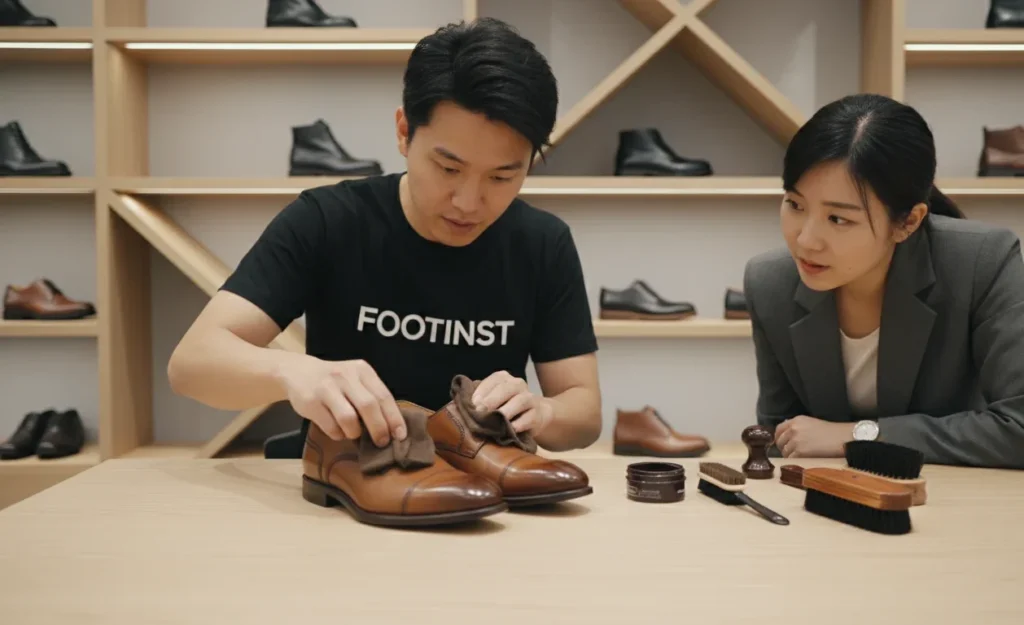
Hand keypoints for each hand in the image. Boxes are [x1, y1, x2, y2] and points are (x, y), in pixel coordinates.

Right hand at [278, 356, 405, 445]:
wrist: (297, 372)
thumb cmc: (335, 382)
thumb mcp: (355, 380)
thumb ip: (371, 397)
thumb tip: (391, 427)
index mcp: (362, 370)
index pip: (383, 396)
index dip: (394, 418)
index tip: (400, 435)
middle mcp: (345, 376)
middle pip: (368, 406)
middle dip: (379, 428)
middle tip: (382, 442)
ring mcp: (326, 388)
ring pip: (349, 418)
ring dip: (355, 432)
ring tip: (354, 434)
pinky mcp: (310, 401)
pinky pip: (330, 426)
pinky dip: (338, 434)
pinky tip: (337, 430)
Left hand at [471, 370, 553, 434]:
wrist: (536, 414)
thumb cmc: (506, 407)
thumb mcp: (493, 399)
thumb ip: (480, 400)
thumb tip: (460, 406)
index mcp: (504, 378)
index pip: (493, 380)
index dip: (482, 391)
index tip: (472, 405)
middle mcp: (518, 384)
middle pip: (506, 388)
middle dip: (491, 400)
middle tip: (480, 412)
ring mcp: (530, 398)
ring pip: (520, 401)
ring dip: (506, 411)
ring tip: (495, 421)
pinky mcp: (537, 414)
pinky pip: (529, 418)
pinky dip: (520, 424)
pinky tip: (511, 429)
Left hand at [774, 415, 852, 457]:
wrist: (842, 438)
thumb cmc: (831, 432)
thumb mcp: (811, 423)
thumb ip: (797, 427)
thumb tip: (786, 433)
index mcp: (796, 420)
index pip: (779, 429)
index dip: (778, 437)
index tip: (782, 443)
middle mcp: (793, 429)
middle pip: (780, 441)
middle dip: (783, 448)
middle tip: (791, 453)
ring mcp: (796, 440)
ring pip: (784, 451)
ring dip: (789, 455)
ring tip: (799, 457)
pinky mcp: (800, 451)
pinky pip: (790, 458)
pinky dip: (794, 461)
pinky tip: (801, 461)